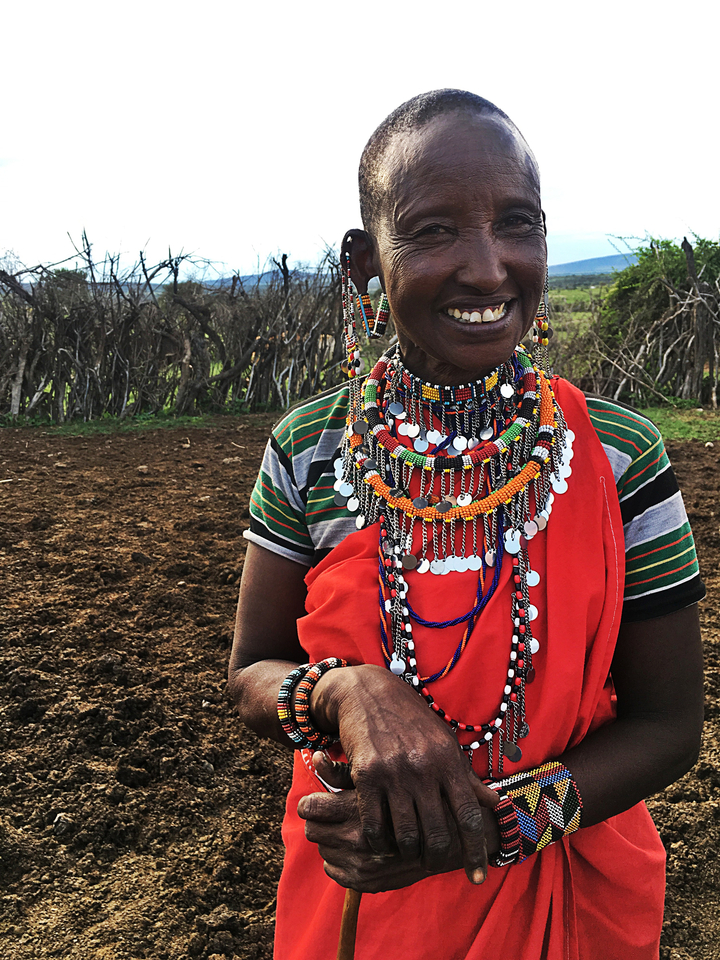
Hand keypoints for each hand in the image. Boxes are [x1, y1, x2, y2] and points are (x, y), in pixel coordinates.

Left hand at [299, 785, 464, 892]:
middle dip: (317, 824)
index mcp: (365, 800)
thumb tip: (316, 758)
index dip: (308, 806)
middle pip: (314, 832)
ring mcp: (366, 862)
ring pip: (325, 854)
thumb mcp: (382, 773)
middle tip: (322, 818)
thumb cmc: (415, 792)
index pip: (314, 808)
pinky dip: (338, 865)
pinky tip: (348, 853)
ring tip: (339, 834)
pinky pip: (339, 875)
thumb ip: (345, 770)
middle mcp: (362, 835)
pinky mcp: (373, 882)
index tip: (310, 804)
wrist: (457, 831)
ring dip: (329, 845)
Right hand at [310, 665, 498, 885]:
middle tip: (433, 864)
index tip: (479, 877)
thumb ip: (468, 777)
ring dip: (408, 852)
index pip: (469, 816)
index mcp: (449, 759)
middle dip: (438, 858)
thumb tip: (499, 805)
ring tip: (409, 853)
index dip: (476, 851)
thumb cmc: (412, 721)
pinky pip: (374, 825)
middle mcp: (424, 767)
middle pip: (438, 834)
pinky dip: (379, 841)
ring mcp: (394, 772)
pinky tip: (382, 841)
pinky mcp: (366, 775)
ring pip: (406, 835)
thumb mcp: (445, 742)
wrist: (368, 692)